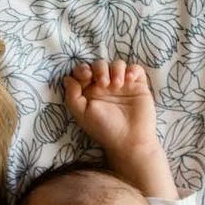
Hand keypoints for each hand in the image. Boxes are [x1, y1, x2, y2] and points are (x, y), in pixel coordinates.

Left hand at [63, 59, 175, 198]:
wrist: (129, 139)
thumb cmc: (104, 129)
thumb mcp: (82, 114)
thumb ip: (72, 96)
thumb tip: (67, 79)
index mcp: (89, 92)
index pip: (83, 72)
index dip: (83, 69)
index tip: (86, 77)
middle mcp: (105, 87)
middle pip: (99, 65)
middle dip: (100, 69)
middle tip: (103, 84)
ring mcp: (122, 85)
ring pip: (117, 64)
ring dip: (116, 69)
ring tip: (117, 85)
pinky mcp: (138, 85)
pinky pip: (135, 69)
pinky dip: (132, 70)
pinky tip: (129, 80)